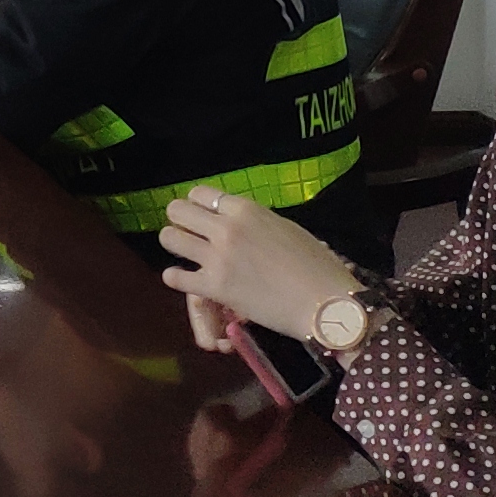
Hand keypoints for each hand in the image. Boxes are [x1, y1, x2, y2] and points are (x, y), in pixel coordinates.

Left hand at [157, 187, 362, 350]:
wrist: (326, 304)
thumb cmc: (316, 266)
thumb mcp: (285, 228)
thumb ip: (255, 221)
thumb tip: (236, 220)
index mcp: (246, 209)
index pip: (200, 193)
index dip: (196, 204)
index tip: (201, 215)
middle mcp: (226, 228)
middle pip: (177, 210)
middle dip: (179, 220)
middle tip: (188, 233)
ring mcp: (217, 257)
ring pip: (169, 238)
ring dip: (174, 244)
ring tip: (185, 253)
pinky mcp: (214, 288)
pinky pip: (174, 276)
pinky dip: (175, 277)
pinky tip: (184, 278)